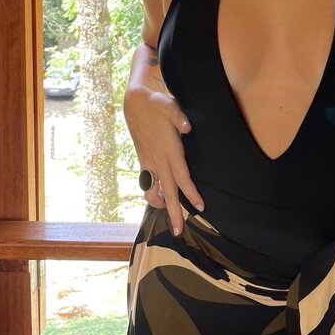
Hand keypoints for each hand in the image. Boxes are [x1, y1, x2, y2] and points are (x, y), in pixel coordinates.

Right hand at [123, 87, 205, 235]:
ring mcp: (149, 161)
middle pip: (168, 192)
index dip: (191, 193)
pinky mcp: (143, 159)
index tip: (200, 207)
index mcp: (169, 150)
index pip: (182, 177)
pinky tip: (159, 198)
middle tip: (178, 231)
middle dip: (173, 212)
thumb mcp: (169, 105)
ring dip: (160, 204)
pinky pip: (147, 183)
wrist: (134, 102)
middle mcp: (158, 160)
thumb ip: (179, 117)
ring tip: (169, 214)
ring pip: (153, 191)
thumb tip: (188, 127)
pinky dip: (153, 193)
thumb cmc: (155, 104)